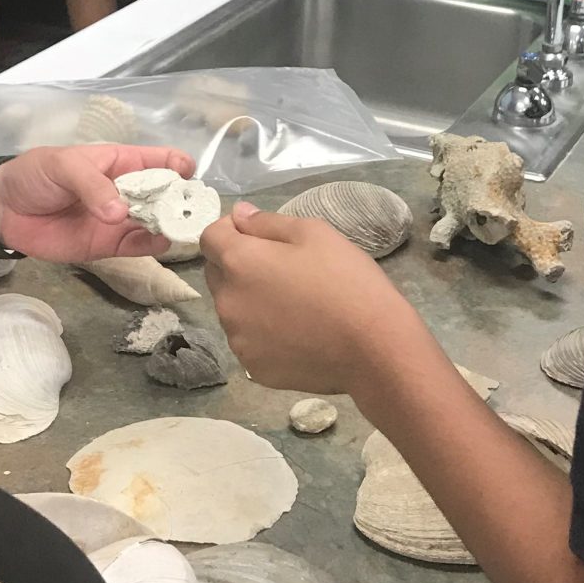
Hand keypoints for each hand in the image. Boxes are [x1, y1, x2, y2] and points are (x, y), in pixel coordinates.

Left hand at [0, 144, 196, 262]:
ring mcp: (119, 220)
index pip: (159, 160)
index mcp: (120, 163)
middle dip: (181, 199)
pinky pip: (137, 246)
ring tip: (183, 228)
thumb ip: (93, 186)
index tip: (190, 175)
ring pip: (156, 223)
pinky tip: (162, 242)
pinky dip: (153, 246)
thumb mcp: (64, 166)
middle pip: (164, 195)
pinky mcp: (108, 246)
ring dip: (171, 225)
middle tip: (194, 209)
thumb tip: (121, 213)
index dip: (178, 165)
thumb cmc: (35, 175)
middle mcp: (126, 191)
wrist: (4, 210)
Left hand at [202, 204, 423, 397]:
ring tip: (294, 305)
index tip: (257, 234)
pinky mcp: (254, 368)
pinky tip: (297, 333)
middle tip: (282, 269)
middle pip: (216, 274)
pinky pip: (249, 341)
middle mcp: (227, 302)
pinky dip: (264, 334)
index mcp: (239, 263)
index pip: (209, 237)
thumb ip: (267, 222)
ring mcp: (238, 340)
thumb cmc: (347, 281)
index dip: (228, 229)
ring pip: (232, 310)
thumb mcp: (314, 234)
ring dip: (250, 301)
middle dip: (237, 265)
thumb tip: (238, 215)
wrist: (374, 348)